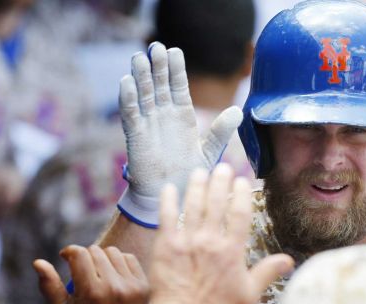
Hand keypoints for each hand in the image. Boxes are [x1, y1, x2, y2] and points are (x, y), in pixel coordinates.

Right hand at [34, 245, 149, 303]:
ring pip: (114, 252)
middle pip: (96, 251)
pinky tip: (113, 274)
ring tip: (97, 272)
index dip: (70, 252)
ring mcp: (132, 286)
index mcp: (92, 292)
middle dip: (85, 257)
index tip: (66, 257)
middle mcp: (114, 287)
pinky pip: (130, 259)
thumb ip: (49, 285)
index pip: (80, 254)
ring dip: (102, 258)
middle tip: (81, 269)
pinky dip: (119, 262)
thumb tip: (37, 262)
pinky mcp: (145, 286)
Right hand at [117, 42, 242, 225]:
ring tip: (140, 57)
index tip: (174, 51)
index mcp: (182, 115)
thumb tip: (238, 110)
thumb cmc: (190, 173)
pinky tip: (127, 81)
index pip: (178, 86)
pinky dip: (128, 98)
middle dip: (158, 66)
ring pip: (143, 94)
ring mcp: (148, 123)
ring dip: (141, 76)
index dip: (176, 69)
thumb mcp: (210, 151)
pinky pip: (131, 114)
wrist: (172, 194)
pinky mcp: (135, 136)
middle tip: (156, 46)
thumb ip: (222, 131)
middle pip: (159, 85)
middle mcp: (164, 114)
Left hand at [149, 164, 293, 303]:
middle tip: (222, 167)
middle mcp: (210, 241)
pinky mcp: (165, 247)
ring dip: (197, 185)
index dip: (241, 193)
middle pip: (216, 202)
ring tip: (200, 171)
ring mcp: (186, 242)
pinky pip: (166, 218)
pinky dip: (168, 201)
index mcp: (231, 251)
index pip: (239, 213)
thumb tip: (289, 261)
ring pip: (193, 205)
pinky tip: (170, 188)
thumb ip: (267, 272)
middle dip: (220, 181)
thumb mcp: (249, 295)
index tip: (241, 180)